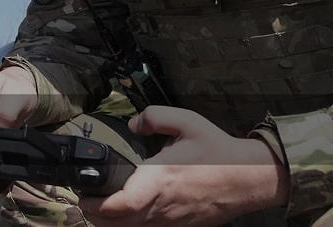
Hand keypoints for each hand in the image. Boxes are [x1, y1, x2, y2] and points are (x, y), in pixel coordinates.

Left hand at [78, 106, 289, 225]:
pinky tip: (124, 213)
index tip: (83, 192)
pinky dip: (129, 226)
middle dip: (93, 213)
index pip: (121, 204)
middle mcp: (162, 205)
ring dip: (108, 223)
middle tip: (84, 197)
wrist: (249, 179)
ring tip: (99, 206)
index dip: (96, 204)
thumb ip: (155, 116)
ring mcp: (170, 221)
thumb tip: (132, 124)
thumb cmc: (217, 150)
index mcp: (160, 178)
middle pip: (115, 223)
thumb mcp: (188, 121)